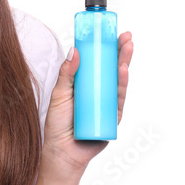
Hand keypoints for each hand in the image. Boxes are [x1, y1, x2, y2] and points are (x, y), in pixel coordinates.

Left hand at [41, 32, 133, 176]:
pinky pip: (119, 99)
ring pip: (119, 81)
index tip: (110, 32)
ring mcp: (107, 104)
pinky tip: (122, 71)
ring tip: (127, 48)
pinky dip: (121, 84)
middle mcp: (98, 92)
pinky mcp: (113, 117)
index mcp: (84, 84)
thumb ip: (67, 74)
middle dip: (120, 52)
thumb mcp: (59, 94)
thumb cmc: (58, 125)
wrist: (61, 153)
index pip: (97, 63)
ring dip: (124, 63)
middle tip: (125, 36)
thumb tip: (75, 50)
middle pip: (111, 69)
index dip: (104, 48)